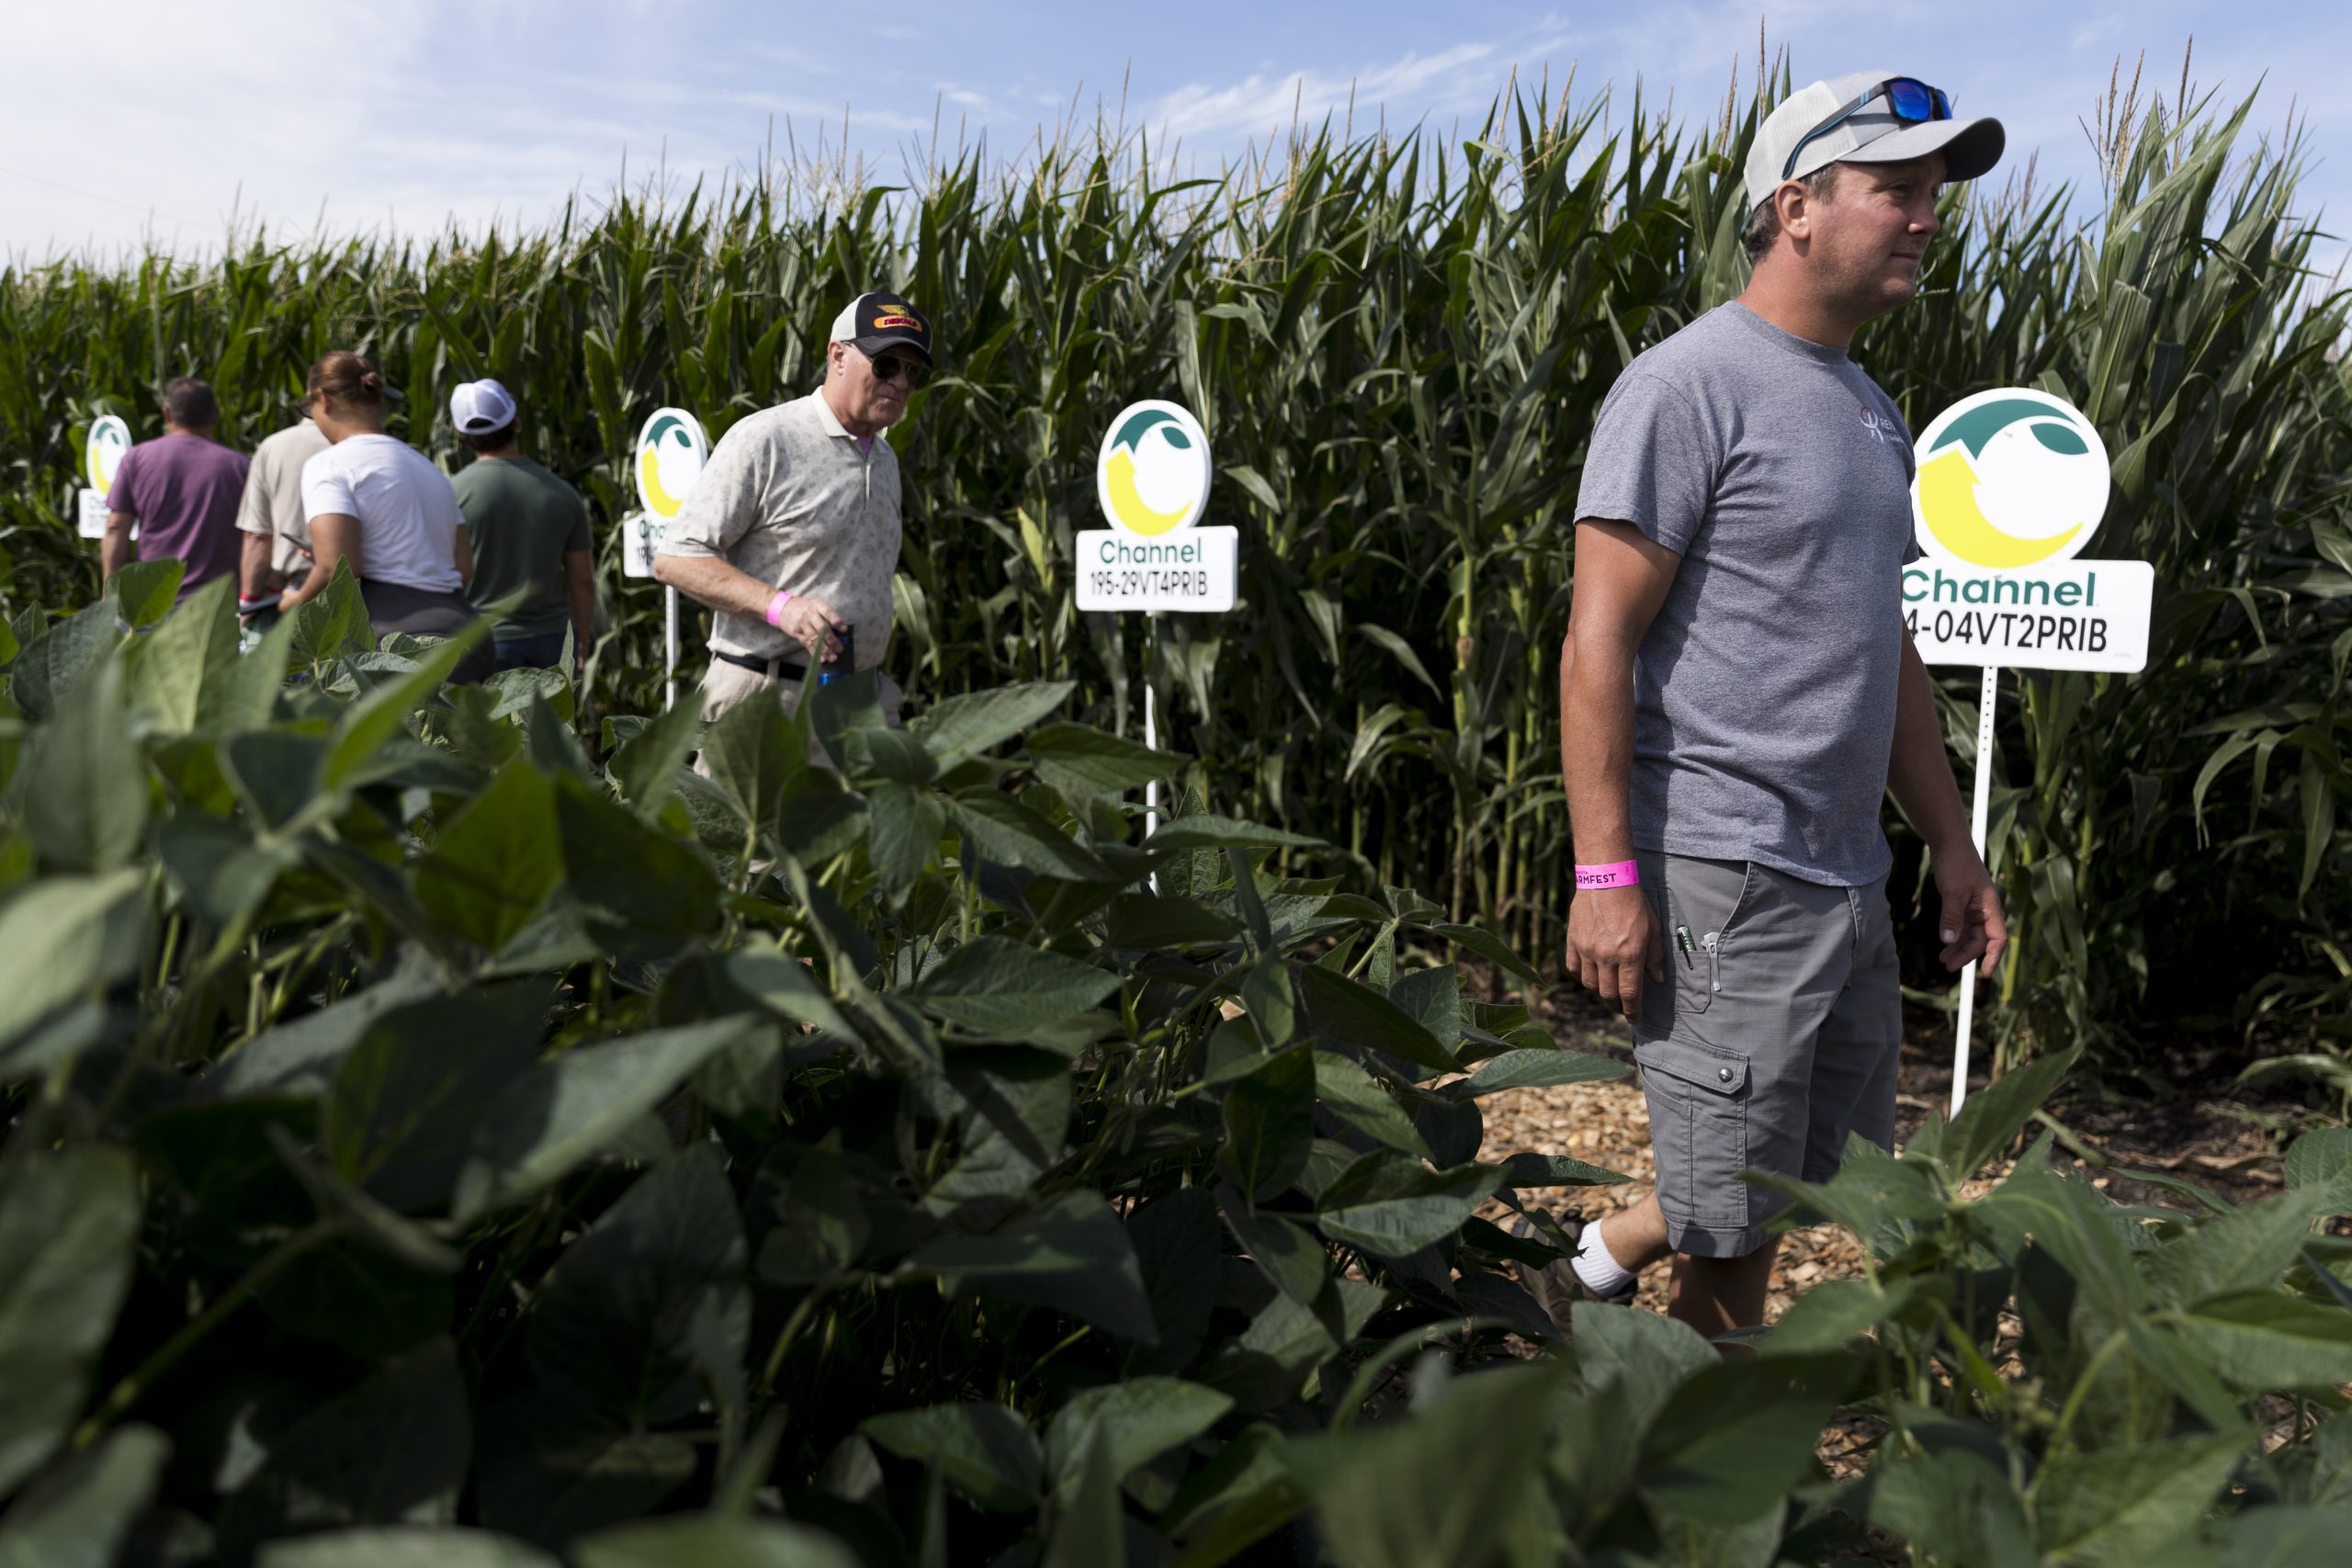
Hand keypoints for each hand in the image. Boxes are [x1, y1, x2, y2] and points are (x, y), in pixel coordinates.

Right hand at [775, 594, 845, 661]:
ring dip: (824, 649)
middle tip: (840, 649)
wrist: (783, 607)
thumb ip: (826, 616)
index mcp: (817, 605)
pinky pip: (806, 644)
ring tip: (833, 657)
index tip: (844, 630)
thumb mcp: (815, 605)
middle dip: (832, 640)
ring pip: (814, 638)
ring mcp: (802, 623)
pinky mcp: (796, 632)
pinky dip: (814, 652)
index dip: (836, 621)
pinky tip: (822, 658)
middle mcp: (809, 614)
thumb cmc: (805, 607)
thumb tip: (840, 632)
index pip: (827, 612)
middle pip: (821, 628)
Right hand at [1565, 885, 1663, 1019]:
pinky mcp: (1573, 942)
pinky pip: (1573, 968)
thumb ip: (1654, 957)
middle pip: (1608, 994)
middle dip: (1616, 1006)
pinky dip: (1582, 976)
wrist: (1606, 880)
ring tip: (1607, 990)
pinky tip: (1590, 974)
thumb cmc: (1634, 904)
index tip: (1634, 1018)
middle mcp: (1606, 957)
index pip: (1629, 994)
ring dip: (1600, 992)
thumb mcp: (1653, 930)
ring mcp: (1587, 950)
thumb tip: (1656, 979)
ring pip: (1590, 984)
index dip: (1632, 1010)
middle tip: (1621, 1007)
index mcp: (1630, 955)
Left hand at [1932, 844, 2007, 977]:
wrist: (1949, 843)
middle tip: (1947, 966)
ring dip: (1958, 947)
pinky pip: (1961, 926)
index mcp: (1991, 908)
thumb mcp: (1953, 892)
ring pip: (1970, 935)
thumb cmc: (1956, 864)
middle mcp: (1985, 910)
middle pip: (1980, 940)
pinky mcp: (1962, 903)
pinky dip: (1954, 936)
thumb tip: (1949, 941)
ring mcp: (1974, 907)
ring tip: (1943, 960)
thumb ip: (1952, 917)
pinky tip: (1945, 944)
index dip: (1993, 957)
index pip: (1997, 939)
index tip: (1985, 974)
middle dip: (1966, 954)